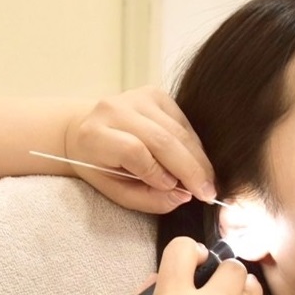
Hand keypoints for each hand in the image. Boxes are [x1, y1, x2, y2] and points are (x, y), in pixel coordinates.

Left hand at [64, 87, 215, 213]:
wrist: (85, 131)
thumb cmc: (101, 167)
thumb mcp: (116, 192)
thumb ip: (148, 199)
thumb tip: (184, 196)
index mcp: (95, 134)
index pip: (134, 150)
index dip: (157, 172)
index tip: (175, 190)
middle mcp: (115, 109)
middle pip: (163, 140)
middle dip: (191, 169)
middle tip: (208, 192)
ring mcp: (137, 98)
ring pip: (179, 132)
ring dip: (198, 159)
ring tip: (206, 181)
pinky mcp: (156, 95)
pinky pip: (185, 123)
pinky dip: (194, 146)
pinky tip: (194, 161)